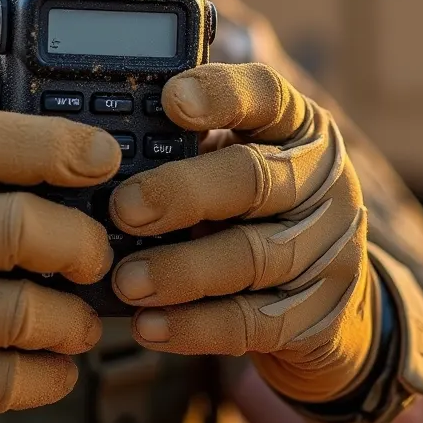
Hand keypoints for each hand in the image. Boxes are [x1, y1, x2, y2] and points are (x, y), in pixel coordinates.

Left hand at [109, 62, 379, 404]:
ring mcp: (327, 248)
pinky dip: (196, 327)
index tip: (172, 100)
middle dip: (185, 192)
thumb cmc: (253, 211)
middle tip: (124, 209)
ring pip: (254, 256)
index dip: (222, 95)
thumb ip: (186, 147)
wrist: (326, 295)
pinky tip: (149, 324)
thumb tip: (95, 152)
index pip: (268, 95)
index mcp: (295, 127)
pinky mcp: (319, 313)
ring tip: (125, 280)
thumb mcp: (232, 162)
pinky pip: (255, 323)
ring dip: (183, 270)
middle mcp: (321, 180)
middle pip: (256, 178)